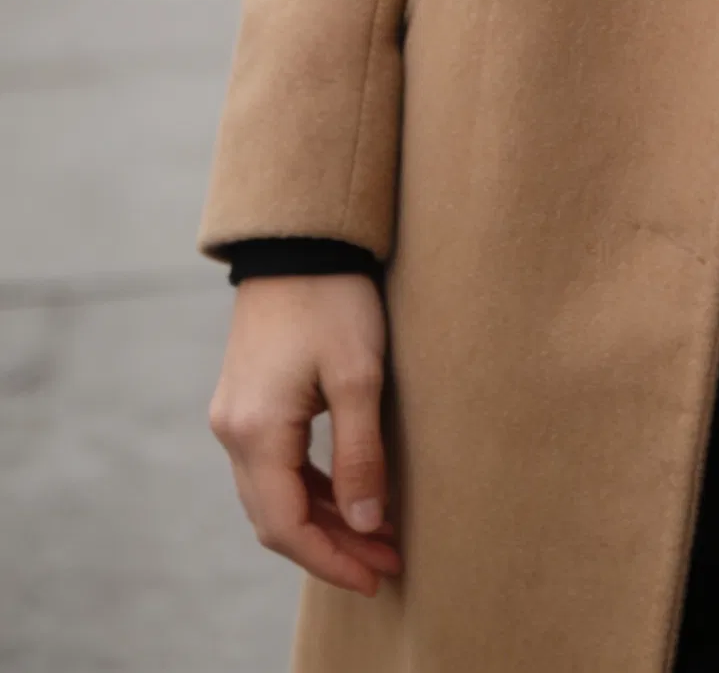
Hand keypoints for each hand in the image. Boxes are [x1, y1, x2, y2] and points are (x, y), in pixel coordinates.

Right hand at [209, 273, 400, 597]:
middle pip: (276, 518)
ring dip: (324, 521)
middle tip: (387, 561)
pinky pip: (275, 467)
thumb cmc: (333, 299)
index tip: (376, 575)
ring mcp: (236, 417)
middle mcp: (233, 432)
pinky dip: (311, 491)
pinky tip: (350, 497)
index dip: (331, 560)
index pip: (286, 526)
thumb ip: (361, 455)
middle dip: (332, 548)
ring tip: (378, 536)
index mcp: (256, 431)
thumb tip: (367, 524)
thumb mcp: (358, 376)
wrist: (299, 239)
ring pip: (275, 495)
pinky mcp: (248, 402)